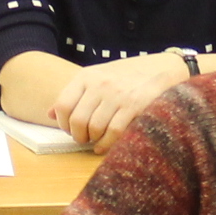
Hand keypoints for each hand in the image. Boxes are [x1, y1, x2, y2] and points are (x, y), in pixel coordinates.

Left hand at [52, 52, 192, 149]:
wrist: (166, 68)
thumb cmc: (130, 75)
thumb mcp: (100, 76)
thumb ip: (76, 94)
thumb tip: (49, 114)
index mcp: (87, 76)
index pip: (62, 105)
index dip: (63, 123)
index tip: (71, 129)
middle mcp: (100, 84)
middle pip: (77, 120)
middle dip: (78, 136)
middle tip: (84, 139)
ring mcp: (118, 95)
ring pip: (94, 128)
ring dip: (93, 140)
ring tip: (97, 141)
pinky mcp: (135, 106)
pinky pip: (113, 133)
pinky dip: (106, 145)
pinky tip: (105, 146)